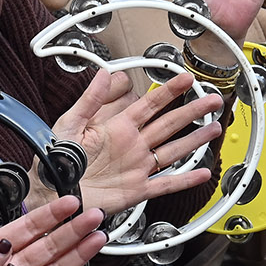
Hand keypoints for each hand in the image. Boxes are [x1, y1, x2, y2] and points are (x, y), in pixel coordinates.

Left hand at [42, 68, 223, 214]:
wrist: (52, 192)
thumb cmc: (55, 159)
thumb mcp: (70, 123)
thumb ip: (89, 100)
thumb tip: (103, 74)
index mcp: (117, 127)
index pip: (150, 104)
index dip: (169, 91)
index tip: (186, 79)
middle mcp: (131, 145)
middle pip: (169, 124)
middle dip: (192, 111)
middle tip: (212, 100)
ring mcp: (136, 167)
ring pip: (173, 151)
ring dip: (194, 141)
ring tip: (214, 129)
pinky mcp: (137, 189)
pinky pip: (166, 184)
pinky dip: (185, 179)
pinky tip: (201, 172)